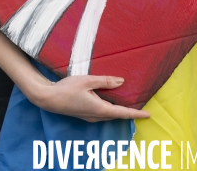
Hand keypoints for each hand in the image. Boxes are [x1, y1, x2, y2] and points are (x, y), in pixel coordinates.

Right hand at [35, 74, 150, 122]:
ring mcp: (90, 116)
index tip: (148, 115)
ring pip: (109, 113)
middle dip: (129, 111)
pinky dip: (110, 107)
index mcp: (100, 109)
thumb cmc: (67, 88)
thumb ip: (105, 81)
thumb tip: (121, 82)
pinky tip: (110, 100)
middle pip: (117, 115)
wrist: (48, 98)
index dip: (136, 113)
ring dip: (119, 110)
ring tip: (129, 102)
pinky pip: (102, 112)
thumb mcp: (88, 80)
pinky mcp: (85, 113)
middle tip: (142, 106)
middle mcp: (96, 116)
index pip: (122, 113)